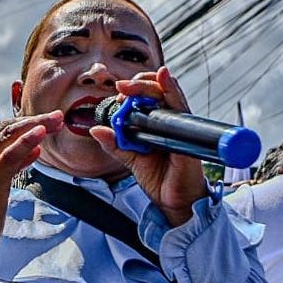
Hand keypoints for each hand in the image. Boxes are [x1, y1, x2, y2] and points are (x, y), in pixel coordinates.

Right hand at [0, 112, 63, 282]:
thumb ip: (9, 164)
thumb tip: (35, 147)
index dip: (22, 122)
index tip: (45, 120)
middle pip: (3, 129)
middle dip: (33, 120)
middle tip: (57, 116)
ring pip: (7, 138)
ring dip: (35, 125)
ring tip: (56, 120)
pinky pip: (8, 157)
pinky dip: (26, 141)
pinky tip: (41, 133)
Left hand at [89, 66, 206, 225]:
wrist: (174, 202)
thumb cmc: (159, 178)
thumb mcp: (131, 159)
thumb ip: (115, 144)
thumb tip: (96, 129)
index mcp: (158, 126)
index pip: (149, 98)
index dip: (134, 90)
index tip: (117, 91)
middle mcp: (171, 123)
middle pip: (159, 92)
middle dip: (139, 84)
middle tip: (121, 86)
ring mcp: (181, 129)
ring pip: (171, 96)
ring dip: (152, 85)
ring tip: (134, 84)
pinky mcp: (187, 138)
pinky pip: (182, 113)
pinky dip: (173, 94)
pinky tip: (165, 80)